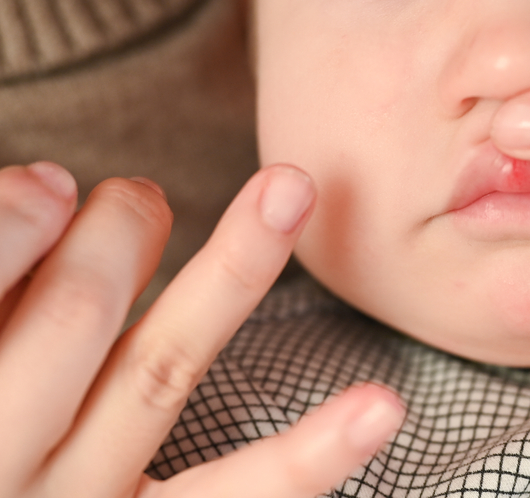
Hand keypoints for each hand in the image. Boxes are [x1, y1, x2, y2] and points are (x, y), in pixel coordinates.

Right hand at [0, 163, 404, 497]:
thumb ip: (4, 277)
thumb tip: (55, 188)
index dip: (17, 223)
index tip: (57, 183)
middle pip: (74, 314)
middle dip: (121, 231)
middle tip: (139, 196)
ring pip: (160, 371)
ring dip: (234, 269)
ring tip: (290, 190)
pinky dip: (311, 456)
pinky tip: (382, 407)